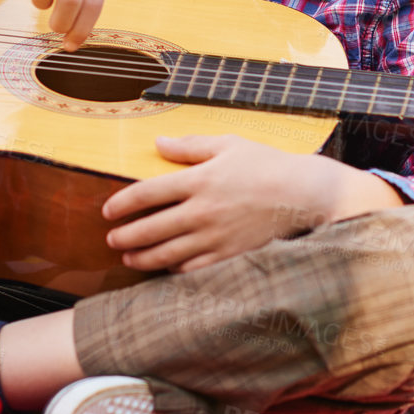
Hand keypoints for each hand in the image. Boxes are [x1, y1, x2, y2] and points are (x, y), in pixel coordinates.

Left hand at [101, 135, 400, 272]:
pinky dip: (174, 271)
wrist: (305, 195)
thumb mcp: (229, 145)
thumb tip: (158, 142)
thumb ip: (190, 146)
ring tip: (130, 258)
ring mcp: (215, 237)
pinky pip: (193, 270)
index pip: (146, 194)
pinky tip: (166, 269)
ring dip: (142, 258)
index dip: (121, 204)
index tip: (108, 211)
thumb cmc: (267, 165)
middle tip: (112, 239)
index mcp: (199, 180)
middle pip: (149, 229)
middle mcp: (202, 211)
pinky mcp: (229, 256)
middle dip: (125, 236)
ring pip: (166, 254)